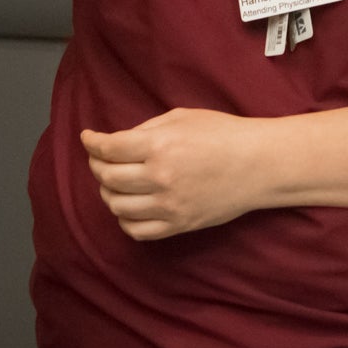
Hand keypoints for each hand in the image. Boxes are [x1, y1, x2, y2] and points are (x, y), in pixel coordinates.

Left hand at [81, 109, 269, 240]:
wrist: (259, 164)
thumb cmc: (224, 134)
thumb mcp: (183, 117)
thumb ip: (147, 129)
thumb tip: (119, 142)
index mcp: (160, 146)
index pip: (109, 149)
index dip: (92, 143)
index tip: (88, 139)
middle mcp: (160, 177)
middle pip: (107, 178)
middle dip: (97, 166)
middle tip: (101, 159)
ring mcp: (169, 205)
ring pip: (116, 206)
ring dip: (108, 192)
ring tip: (116, 183)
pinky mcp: (178, 225)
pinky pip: (137, 230)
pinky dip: (125, 219)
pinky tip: (130, 206)